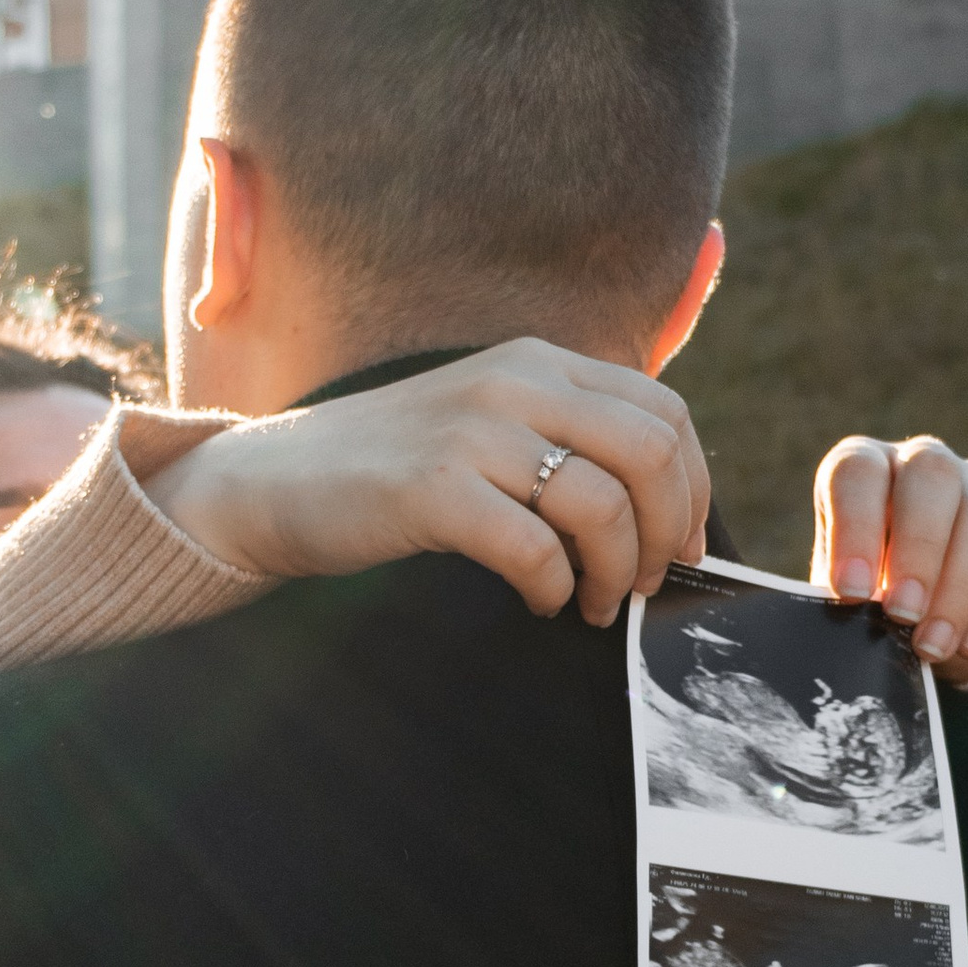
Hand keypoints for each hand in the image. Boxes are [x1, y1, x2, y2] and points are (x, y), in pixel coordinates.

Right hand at [144, 339, 712, 623]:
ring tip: (593, 604)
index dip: (693, 487)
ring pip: (602, 504)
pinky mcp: (433, 488)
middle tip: (645, 583)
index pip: (666, 411)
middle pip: (650, 454)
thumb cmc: (395, 468)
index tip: (683, 543)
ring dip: (615, 572)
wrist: (274, 480)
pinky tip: (540, 601)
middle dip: (666, 533)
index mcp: (539, 362)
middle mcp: (514, 382)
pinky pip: (534, 549)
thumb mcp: (490, 422)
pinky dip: (553, 589)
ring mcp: (472, 431)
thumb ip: (566, 437)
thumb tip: (663, 506)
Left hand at [810, 436, 967, 675]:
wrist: (918, 620)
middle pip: (933, 475)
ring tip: (934, 644)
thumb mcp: (846, 596)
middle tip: (902, 613)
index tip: (851, 591)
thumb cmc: (868, 599)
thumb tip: (860, 619)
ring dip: (962, 587)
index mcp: (864, 466)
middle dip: (919, 549)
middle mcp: (923, 461)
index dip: (854, 527)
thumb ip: (851, 599)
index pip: (858, 471)